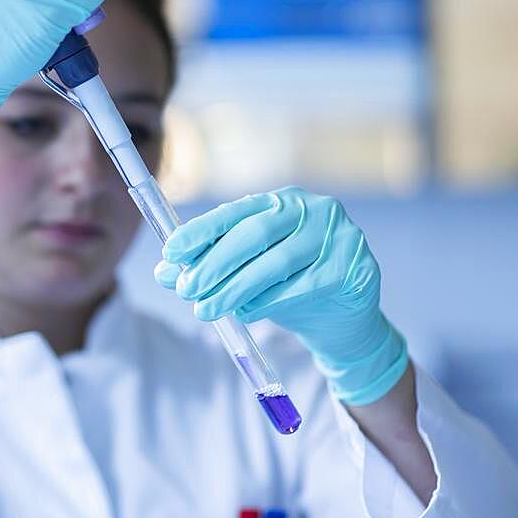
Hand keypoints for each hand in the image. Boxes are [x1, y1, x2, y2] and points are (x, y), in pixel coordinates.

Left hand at [154, 187, 407, 404]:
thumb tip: (163, 272)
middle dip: (214, 263)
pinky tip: (247, 313)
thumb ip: (209, 266)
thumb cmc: (289, 285)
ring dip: (235, 289)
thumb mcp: (245, 273)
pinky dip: (268, 302)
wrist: (343, 316)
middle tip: (186, 289)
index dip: (201, 230)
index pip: (235, 212)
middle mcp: (312, 210)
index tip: (170, 251)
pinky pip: (302, 287)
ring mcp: (338, 235)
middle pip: (255, 234)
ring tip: (206, 309)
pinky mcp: (354, 267)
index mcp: (281, 201)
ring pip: (276, 263)